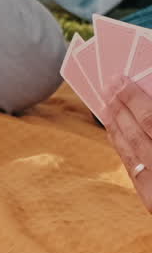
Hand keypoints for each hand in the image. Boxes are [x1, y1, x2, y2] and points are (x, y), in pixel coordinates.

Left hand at [105, 78, 151, 212]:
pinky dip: (122, 150)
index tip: (120, 80)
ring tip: (105, 105)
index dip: (134, 99)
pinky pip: (133, 172)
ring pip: (132, 154)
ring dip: (117, 127)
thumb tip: (148, 96)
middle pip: (139, 135)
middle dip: (121, 108)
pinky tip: (115, 135)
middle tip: (107, 85)